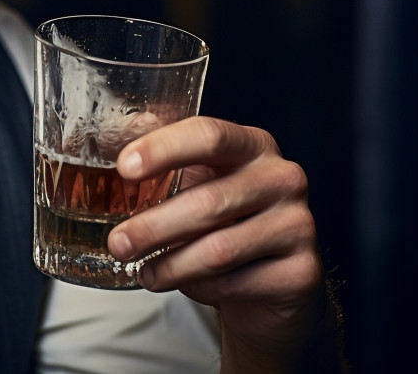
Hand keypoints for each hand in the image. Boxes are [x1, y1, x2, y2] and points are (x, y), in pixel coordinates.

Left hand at [106, 116, 325, 372]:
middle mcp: (283, 178)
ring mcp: (298, 225)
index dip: (163, 149)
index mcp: (253, 144)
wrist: (269, 283)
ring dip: (171, 265)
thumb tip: (115, 130)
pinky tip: (187, 285)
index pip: (209, 135)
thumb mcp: (197, 181)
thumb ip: (164, 156)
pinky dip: (200, 288)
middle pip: (208, 200)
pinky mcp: (302, 272)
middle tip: (118, 243)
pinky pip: (236, 283)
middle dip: (153, 227)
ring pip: (219, 249)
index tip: (124, 168)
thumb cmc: (225, 222)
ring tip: (144, 272)